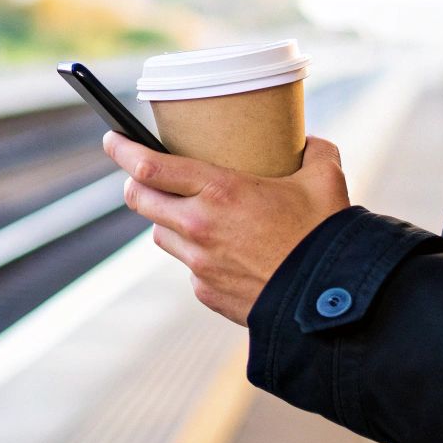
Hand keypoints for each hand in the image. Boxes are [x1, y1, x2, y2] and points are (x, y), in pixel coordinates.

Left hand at [103, 130, 350, 325]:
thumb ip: (314, 151)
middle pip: (139, 198)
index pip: (148, 166)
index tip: (112, 138)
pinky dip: (195, 254)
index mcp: (220, 191)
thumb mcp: (325, 180)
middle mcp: (199, 226)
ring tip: (190, 212)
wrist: (330, 303)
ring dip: (166, 219)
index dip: (122, 149)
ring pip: (160, 233)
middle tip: (141, 173)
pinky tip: (222, 251)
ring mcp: (199, 263)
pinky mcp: (205, 292)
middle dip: (134, 182)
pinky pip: (187, 266)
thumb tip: (308, 141)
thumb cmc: (326, 237)